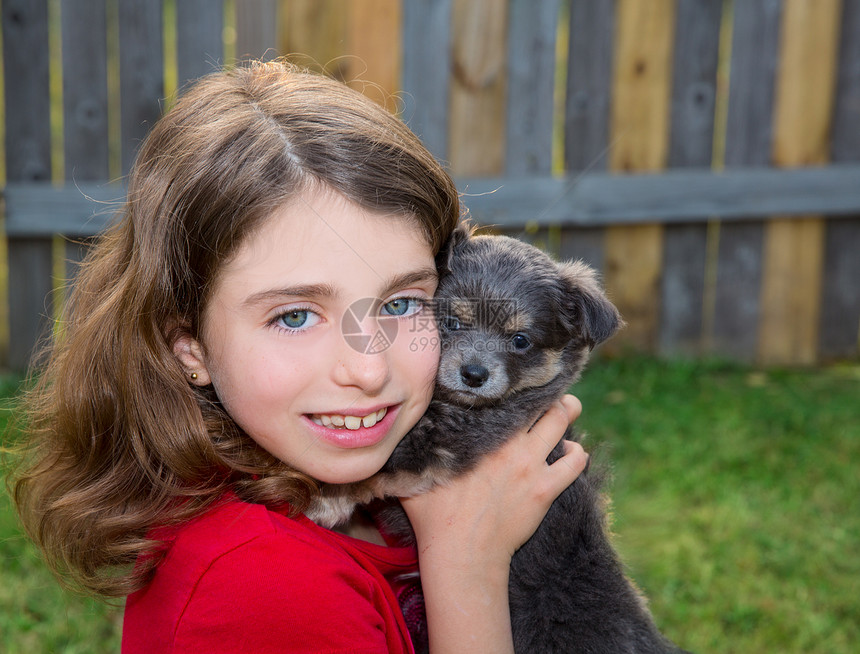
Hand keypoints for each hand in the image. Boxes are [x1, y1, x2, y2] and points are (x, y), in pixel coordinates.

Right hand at [401, 394, 585, 569]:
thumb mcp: (416, 470)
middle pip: (538, 399)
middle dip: (547, 392)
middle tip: (548, 393)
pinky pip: (575, 462)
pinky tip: (570, 453)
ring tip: (567, 410)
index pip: (505, 394)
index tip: (516, 381)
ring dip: (567, 412)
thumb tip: (404, 425)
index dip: (515, 384)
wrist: (461, 553)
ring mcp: (530, 464)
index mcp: (480, 433)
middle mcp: (508, 442)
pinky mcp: (546, 489)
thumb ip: (414, 445)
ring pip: (561, 421)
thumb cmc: (433, 515)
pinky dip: (577, 453)